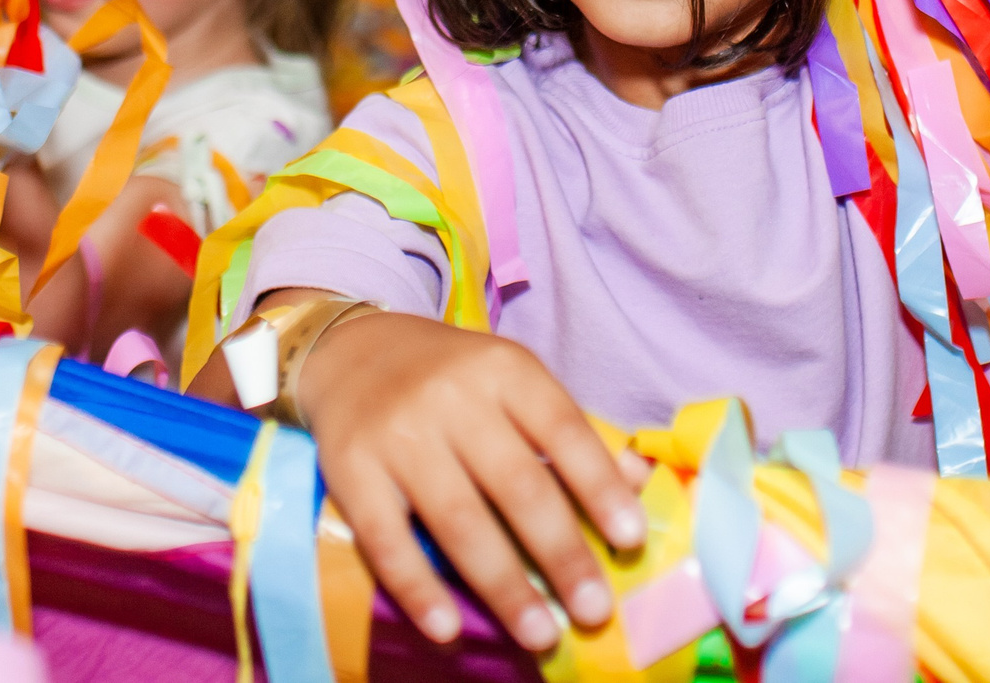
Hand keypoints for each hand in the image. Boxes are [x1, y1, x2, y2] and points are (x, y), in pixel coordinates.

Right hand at [297, 310, 645, 652]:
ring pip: (459, 520)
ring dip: (504, 586)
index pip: (562, 428)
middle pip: (516, 483)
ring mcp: (398, 435)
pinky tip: (449, 629)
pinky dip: (419, 589)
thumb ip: (572, 430)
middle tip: (594, 611)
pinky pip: (387, 541)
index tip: (630, 540)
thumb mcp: (514, 382)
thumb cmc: (452, 379)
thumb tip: (640, 480)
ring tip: (541, 635)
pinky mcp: (350, 470)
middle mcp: (452, 397)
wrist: (350, 352)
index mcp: (504, 369)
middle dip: (561, 554)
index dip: (598, 485)